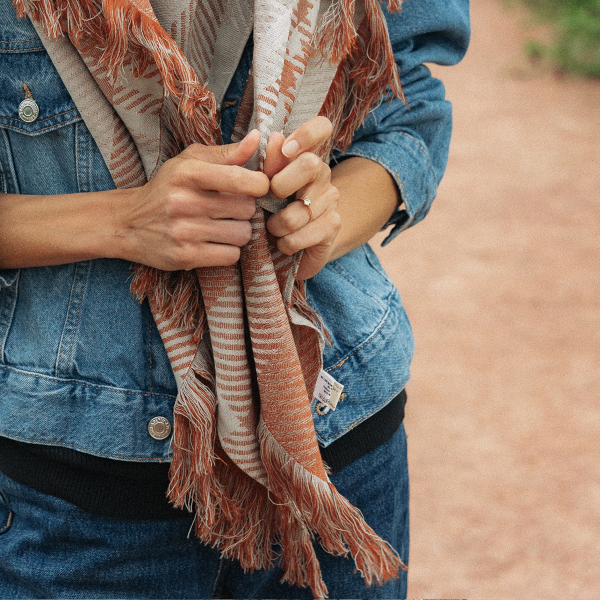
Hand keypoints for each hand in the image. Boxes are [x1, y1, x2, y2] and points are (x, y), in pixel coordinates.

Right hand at [118, 130, 269, 269]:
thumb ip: (226, 153)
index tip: (256, 187)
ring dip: (239, 231)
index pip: (239, 179)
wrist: (128, 223)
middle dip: (245, 209)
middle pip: (247, 209)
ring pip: (243, 234)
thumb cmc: (167, 188)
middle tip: (230, 208)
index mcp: (187, 172)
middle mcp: (183, 201)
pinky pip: (231, 256)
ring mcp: (183, 231)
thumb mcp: (190, 162)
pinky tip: (215, 242)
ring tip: (222, 225)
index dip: (259, 184)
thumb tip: (257, 138)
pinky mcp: (185, 257)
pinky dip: (229, 250)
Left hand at [264, 117, 340, 279]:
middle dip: (279, 186)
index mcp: (302, 156)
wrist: (291, 250)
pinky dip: (285, 243)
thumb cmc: (269, 213)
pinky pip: (300, 235)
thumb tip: (273, 137)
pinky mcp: (333, 225)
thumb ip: (266, 165)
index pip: (321, 127)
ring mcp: (331, 199)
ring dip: (276, 226)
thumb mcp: (260, 189)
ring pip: (297, 212)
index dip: (306, 133)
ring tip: (274, 230)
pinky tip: (286, 243)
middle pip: (309, 164)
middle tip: (269, 202)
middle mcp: (322, 173)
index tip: (287, 148)